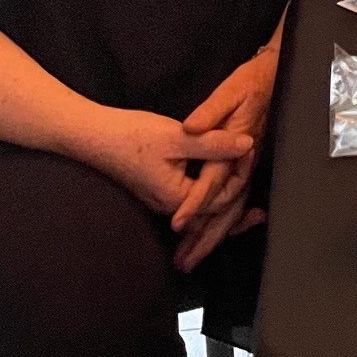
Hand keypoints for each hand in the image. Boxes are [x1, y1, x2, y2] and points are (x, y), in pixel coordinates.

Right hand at [82, 106, 251, 218]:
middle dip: (236, 216)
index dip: (240, 177)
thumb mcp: (179, 137)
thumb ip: (214, 143)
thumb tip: (248, 143)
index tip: (253, 151)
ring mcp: (164, 200)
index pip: (220, 200)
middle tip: (261, 216)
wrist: (95, 136)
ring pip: (202, 213)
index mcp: (178, 196)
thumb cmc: (134, 136)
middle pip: (211, 217)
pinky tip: (221, 193)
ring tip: (251, 219)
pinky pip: (192, 203)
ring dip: (224, 214)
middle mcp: (171, 206)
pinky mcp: (160, 190)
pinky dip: (210, 203)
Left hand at [169, 46, 279, 271]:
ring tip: (191, 259)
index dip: (195, 204)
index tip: (177, 225)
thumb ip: (211, 112)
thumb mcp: (231, 91)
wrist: (276, 75)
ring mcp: (248, 168)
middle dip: (204, 237)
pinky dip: (225, 223)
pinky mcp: (246, 168)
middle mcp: (245, 163)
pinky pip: (236, 203)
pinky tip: (215, 236)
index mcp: (239, 147)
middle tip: (183, 263)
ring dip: (212, 236)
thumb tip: (191, 127)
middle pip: (225, 209)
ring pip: (231, 211)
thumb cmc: (253, 81)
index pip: (214, 182)